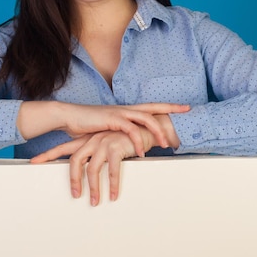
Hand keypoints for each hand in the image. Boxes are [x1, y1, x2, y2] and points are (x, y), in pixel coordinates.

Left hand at [31, 124, 159, 205]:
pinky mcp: (117, 147)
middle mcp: (93, 140)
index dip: (48, 155)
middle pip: (75, 161)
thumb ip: (98, 155)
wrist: (147, 125)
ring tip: (96, 201)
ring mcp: (104, 143)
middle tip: (75, 195)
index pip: (63, 148)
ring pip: (92, 170)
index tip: (34, 162)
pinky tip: (113, 194)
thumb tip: (90, 172)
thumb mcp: (109, 144)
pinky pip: (112, 171)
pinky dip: (112, 185)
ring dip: (94, 188)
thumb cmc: (128, 137)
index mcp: (88, 139)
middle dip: (73, 180)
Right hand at [58, 102, 187, 157]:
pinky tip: (142, 151)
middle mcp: (125, 109)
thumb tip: (129, 143)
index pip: (151, 106)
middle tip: (187, 111)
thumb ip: (120, 134)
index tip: (184, 106)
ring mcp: (119, 113)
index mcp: (126, 111)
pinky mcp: (111, 119)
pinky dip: (138, 141)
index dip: (168, 105)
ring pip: (145, 118)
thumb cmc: (86, 125)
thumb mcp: (107, 129)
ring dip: (157, 131)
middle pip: (154, 107)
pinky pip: (130, 130)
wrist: (69, 117)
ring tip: (166, 144)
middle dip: (171, 108)